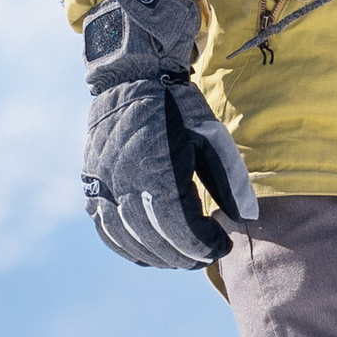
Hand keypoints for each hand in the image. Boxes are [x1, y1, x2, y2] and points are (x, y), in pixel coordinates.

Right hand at [81, 0, 258, 268]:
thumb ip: (226, 178)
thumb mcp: (210, 135)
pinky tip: (148, 254)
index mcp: (157, 165)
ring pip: (127, 236)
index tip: (222, 247)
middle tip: (205, 258)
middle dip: (183, 254)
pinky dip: (126, 246)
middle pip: (153, 235)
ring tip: (182, 259)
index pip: (179, 223)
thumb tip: (245, 218)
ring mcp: (102, 183)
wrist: (132, 77)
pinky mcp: (91, 183)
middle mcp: (124, 178)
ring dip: (157, 256)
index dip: (201, 243)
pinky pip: (105, 227)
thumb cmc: (179, 105)